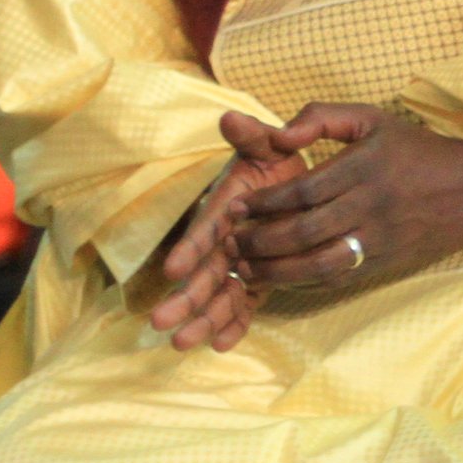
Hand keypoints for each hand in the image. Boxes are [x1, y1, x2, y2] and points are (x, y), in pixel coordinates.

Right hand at [150, 119, 318, 350]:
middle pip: (205, 272)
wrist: (302, 179)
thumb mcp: (269, 144)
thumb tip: (232, 117)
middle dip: (184, 297)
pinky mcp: (259, 277)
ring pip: (221, 294)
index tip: (173, 269)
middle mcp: (228, 239)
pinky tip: (223, 345)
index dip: (190, 248)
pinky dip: (236, 323)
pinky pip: (246, 303)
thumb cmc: (278, 160)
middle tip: (159, 323)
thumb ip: (254, 135)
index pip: (205, 231)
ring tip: (182, 344)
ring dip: (202, 319)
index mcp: (226, 208)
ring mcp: (242, 262)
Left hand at [226, 101, 462, 289]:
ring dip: (277, 270)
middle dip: (259, 241)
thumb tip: (280, 134)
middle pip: (302, 232)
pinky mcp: (388, 262)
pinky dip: (306, 282)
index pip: (301, 192)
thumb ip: (320, 116)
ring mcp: (380, 239)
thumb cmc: (419, 150)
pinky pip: (341, 277)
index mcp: (362, 169)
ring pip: (318, 263)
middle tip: (232, 244)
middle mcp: (369, 207)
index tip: (236, 209)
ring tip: (248, 270)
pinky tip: (283, 280)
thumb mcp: (371, 118)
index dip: (263, 203)